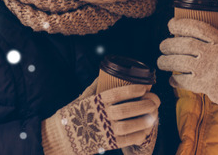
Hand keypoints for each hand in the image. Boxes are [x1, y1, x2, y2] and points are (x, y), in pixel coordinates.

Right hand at [42, 83, 159, 154]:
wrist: (61, 137)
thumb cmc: (72, 115)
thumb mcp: (81, 98)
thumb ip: (94, 87)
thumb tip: (103, 74)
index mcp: (95, 102)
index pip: (117, 93)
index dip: (132, 90)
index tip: (145, 87)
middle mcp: (101, 116)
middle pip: (127, 110)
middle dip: (144, 105)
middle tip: (155, 101)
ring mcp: (104, 131)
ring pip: (129, 126)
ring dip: (144, 120)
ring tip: (154, 115)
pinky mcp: (108, 144)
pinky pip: (127, 140)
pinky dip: (138, 135)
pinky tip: (145, 131)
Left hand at [157, 18, 217, 122]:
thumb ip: (213, 41)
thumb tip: (188, 36)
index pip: (196, 27)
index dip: (180, 24)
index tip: (170, 24)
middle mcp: (212, 53)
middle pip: (184, 44)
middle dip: (168, 44)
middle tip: (162, 46)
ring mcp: (207, 69)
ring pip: (180, 61)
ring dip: (166, 61)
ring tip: (161, 61)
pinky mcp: (204, 85)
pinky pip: (184, 81)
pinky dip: (175, 79)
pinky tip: (172, 79)